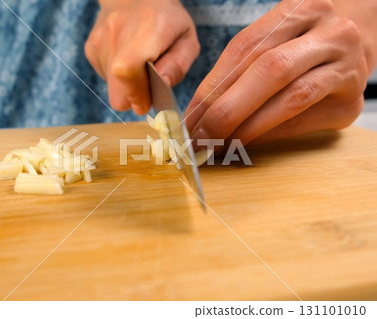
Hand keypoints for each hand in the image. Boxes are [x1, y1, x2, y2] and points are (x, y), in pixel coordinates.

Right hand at [85, 0, 199, 114]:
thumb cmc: (167, 21)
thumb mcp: (187, 40)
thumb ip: (178, 66)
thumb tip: (162, 86)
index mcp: (149, 28)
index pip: (128, 69)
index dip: (137, 94)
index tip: (146, 103)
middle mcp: (118, 32)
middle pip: (117, 91)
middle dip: (134, 98)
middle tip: (147, 86)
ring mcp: (100, 40)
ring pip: (112, 89)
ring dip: (127, 86)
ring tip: (139, 64)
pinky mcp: (91, 48)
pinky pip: (105, 79)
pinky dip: (117, 77)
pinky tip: (126, 58)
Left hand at [184, 0, 372, 148]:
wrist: (354, 48)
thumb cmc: (299, 46)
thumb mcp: (273, 39)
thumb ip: (239, 68)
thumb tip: (198, 114)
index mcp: (301, 9)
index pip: (245, 49)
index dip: (213, 87)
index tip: (189, 117)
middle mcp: (331, 33)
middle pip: (271, 70)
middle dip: (228, 109)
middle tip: (200, 138)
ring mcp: (347, 68)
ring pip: (291, 99)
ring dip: (247, 127)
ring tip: (219, 144)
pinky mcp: (351, 103)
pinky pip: (304, 122)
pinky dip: (270, 135)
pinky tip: (247, 143)